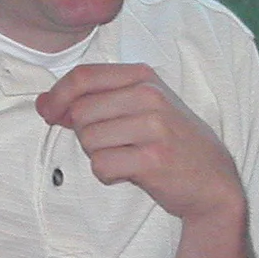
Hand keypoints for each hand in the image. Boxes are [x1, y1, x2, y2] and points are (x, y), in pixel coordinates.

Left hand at [36, 63, 243, 226]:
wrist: (213, 181)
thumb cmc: (171, 143)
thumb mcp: (140, 108)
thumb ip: (95, 101)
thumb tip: (44, 103)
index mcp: (143, 77)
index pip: (83, 76)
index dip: (57, 96)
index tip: (49, 112)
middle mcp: (149, 96)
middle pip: (80, 111)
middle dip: (85, 133)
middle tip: (112, 144)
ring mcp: (153, 127)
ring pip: (88, 140)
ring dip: (98, 155)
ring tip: (126, 157)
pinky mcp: (152, 158)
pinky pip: (101, 166)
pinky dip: (108, 175)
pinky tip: (130, 173)